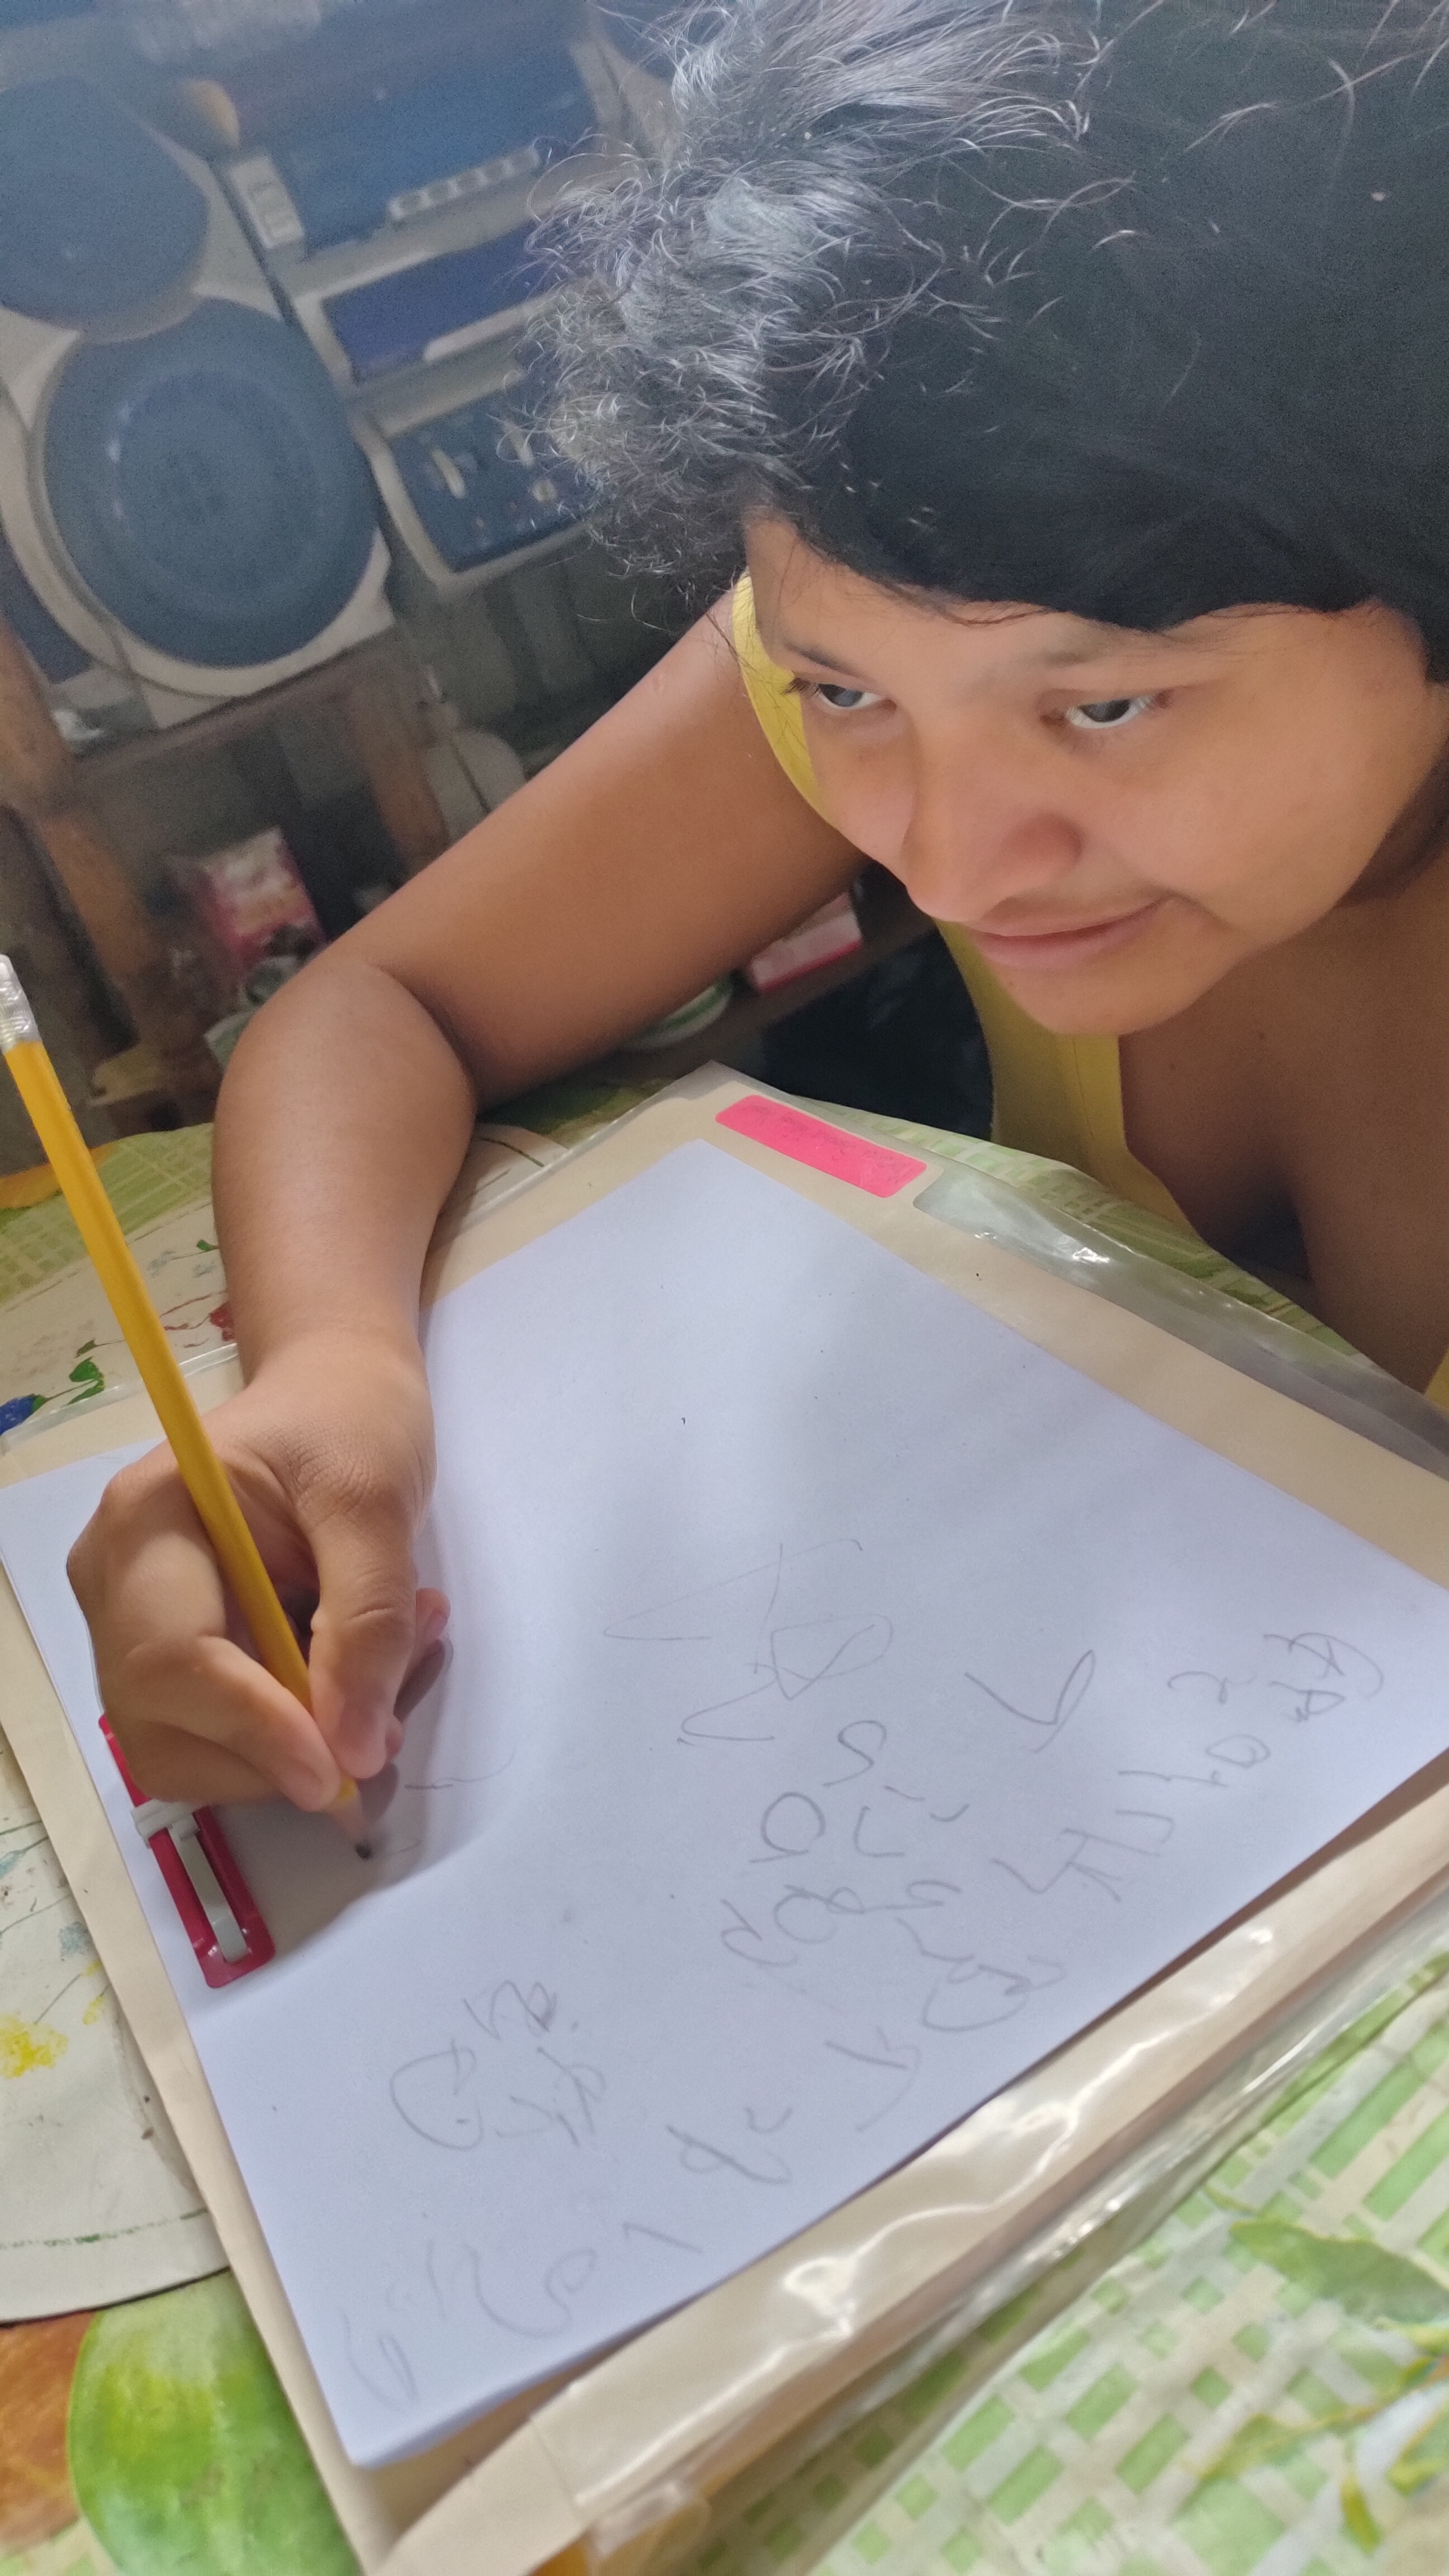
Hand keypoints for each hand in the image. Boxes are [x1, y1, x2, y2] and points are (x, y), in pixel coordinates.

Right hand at [68, 1332, 447, 1808]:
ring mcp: (132, 1625)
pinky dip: (295, 1733)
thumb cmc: (348, 1419)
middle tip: (388, 1715)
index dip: (252, 1730)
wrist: (333, 1391)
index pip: (171, 1660)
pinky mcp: (171, 1656)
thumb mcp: (375, 1499)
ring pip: (190, 1750)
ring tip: (391, 1669)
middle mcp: (113, 1582)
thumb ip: (367, 1622)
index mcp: (145, 1522)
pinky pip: (219, 1736)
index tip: (339, 1769)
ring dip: (295, 1748)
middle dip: (277, 1751)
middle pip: (164, 1727)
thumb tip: (351, 1752)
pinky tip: (361, 1671)